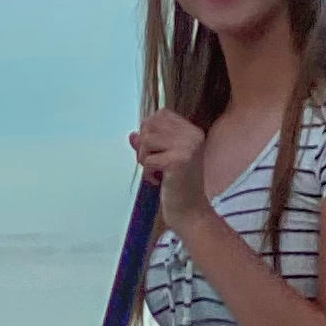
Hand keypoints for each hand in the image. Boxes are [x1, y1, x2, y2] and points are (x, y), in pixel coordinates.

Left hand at [130, 109, 212, 229]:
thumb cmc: (179, 187)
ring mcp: (187, 147)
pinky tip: (158, 181)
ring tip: (155, 172)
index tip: (152, 150)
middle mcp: (192, 136)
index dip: (149, 130)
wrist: (190, 211)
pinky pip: (148, 159)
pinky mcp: (178, 161)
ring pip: (147, 140)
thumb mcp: (164, 160)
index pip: (161, 114)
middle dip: (144, 145)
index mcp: (192, 131)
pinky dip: (147, 173)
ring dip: (144, 159)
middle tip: (152, 163)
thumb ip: (149, 145)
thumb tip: (133, 135)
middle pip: (151, 125)